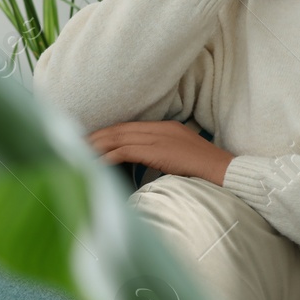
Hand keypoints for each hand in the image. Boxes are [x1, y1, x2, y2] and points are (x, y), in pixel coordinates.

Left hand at [87, 120, 235, 186]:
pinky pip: (126, 151)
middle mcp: (161, 128)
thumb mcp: (183, 158)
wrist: (225, 171)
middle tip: (74, 144)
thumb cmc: (208, 170)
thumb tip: (147, 163)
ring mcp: (160, 137)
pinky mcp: (158, 150)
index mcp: (167, 127)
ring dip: (97, 146)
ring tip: (78, 153)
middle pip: (120, 129)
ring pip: (119, 138)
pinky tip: (96, 164)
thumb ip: (164, 155)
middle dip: (96, 136)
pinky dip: (108, 156)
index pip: (129, 127)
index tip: (91, 140)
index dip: (108, 132)